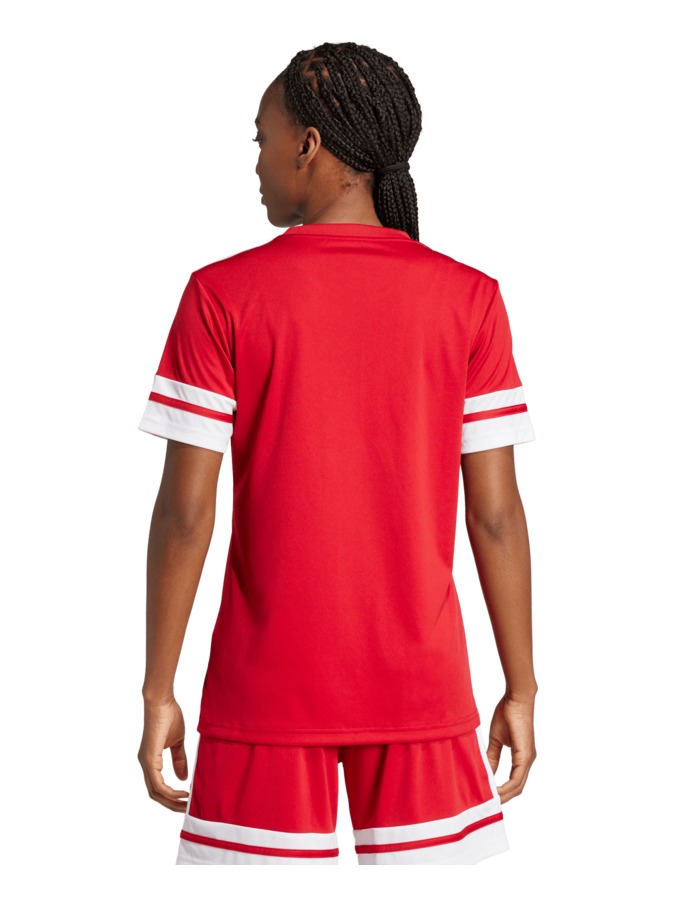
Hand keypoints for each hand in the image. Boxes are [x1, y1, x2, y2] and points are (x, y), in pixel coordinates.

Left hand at [138, 696, 189, 811]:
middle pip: (155, 794)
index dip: (171, 796)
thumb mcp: (177, 742)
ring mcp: (146, 762)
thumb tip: (183, 778)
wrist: (162, 701)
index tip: (186, 799)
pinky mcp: (149, 759)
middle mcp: (145, 764)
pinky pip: (158, 784)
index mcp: (150, 760)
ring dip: (171, 802)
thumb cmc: (169, 716)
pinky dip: (170, 792)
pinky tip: (182, 792)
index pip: (158, 786)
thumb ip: (179, 760)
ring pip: (155, 792)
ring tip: (187, 804)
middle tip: (187, 809)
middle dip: (171, 804)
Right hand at [486, 690, 536, 802]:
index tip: (489, 797)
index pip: (514, 782)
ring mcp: (528, 759)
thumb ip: (492, 756)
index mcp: (522, 757)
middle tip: (487, 805)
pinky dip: (506, 787)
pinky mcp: (525, 755)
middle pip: (517, 788)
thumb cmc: (507, 713)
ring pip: (518, 786)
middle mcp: (528, 761)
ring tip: (489, 801)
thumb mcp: (496, 739)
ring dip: (504, 795)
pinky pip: (517, 778)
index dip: (503, 791)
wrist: (516, 699)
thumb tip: (486, 772)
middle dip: (503, 798)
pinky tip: (495, 791)